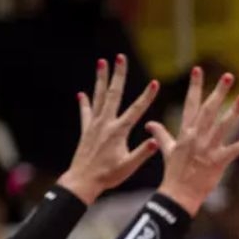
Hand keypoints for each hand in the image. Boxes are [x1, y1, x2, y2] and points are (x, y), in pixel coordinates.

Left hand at [59, 55, 160, 203]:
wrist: (82, 181)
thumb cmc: (108, 176)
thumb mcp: (128, 166)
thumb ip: (142, 153)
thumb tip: (155, 141)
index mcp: (118, 132)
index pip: (136, 110)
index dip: (147, 96)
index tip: (155, 83)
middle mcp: (105, 124)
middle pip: (113, 94)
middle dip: (118, 75)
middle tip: (120, 57)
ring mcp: (94, 125)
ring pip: (99, 97)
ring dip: (101, 79)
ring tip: (102, 63)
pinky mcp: (86, 131)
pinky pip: (85, 113)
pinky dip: (85, 103)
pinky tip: (82, 94)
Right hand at [146, 67, 238, 215]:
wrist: (177, 194)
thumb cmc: (173, 173)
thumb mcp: (166, 150)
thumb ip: (160, 135)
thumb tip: (149, 124)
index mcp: (186, 132)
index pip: (191, 104)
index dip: (195, 86)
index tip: (198, 70)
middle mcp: (197, 137)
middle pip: (209, 109)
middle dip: (219, 92)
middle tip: (228, 76)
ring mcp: (208, 148)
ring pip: (223, 125)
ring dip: (234, 111)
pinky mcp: (218, 161)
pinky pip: (235, 150)